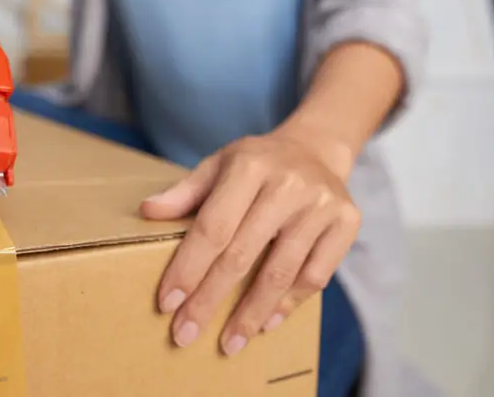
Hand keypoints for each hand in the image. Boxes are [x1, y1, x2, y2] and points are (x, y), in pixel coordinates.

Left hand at [140, 126, 359, 355]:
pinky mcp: (346, 223)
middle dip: (210, 300)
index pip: (213, 226)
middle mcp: (287, 185)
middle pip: (242, 254)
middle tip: (185, 334)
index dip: (188, 267)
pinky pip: (315, 276)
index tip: (167, 302)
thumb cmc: (257, 163)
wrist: (315, 149)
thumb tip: (147, 212)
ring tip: (229, 343)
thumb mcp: (219, 164)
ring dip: (250, 314)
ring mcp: (321, 205)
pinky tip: (265, 323)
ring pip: (281, 272)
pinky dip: (288, 304)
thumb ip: (186, 192)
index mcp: (249, 166)